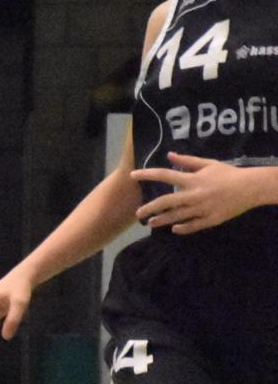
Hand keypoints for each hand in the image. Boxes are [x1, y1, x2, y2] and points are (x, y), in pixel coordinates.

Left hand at [132, 153, 265, 232]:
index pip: (165, 175)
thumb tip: (169, 155)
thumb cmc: (227, 174)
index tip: (132, 175)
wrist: (250, 188)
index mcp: (193, 179)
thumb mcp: (208, 164)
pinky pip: (193, 226)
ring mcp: (202, 209)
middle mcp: (195, 195)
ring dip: (161, 220)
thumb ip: (187, 161)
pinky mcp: (210, 220)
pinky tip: (174, 228)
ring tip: (150, 223)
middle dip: (149, 207)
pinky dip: (182, 228)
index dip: (147, 174)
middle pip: (166, 201)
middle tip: (138, 213)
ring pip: (176, 216)